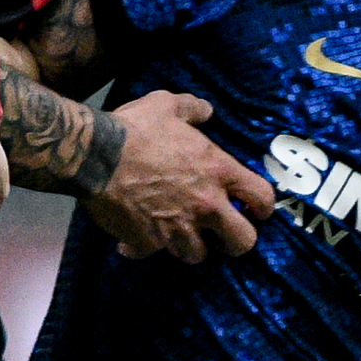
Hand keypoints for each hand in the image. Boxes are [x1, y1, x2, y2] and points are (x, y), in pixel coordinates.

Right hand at [84, 89, 272, 263]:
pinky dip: (145, 247)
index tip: (257, 212)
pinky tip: (135, 239)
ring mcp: (177, 228)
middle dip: (235, 241)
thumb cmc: (135, 128)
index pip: (262, 198)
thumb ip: (193, 109)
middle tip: (223, 234)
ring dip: (190, 246)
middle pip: (242, 242)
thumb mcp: (168, 105)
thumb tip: (206, 111)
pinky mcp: (149, 241)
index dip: (264, 208)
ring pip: (198, 255)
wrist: (96, 155)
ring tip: (178, 235)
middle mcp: (205, 205)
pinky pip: (153, 253)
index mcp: (218, 172)